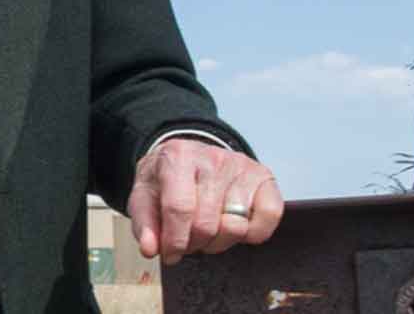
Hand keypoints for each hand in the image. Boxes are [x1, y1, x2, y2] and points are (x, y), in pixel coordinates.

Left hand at [125, 137, 282, 264]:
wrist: (188, 157)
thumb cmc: (166, 181)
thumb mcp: (144, 196)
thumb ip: (144, 224)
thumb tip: (150, 249)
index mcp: (178, 157)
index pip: (179, 208)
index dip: (174, 240)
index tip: (169, 255)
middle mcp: (213, 157)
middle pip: (206, 223)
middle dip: (194, 244)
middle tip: (187, 242)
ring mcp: (242, 166)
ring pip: (236, 226)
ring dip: (219, 242)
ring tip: (206, 232)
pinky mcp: (264, 176)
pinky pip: (269, 217)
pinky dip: (253, 233)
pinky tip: (234, 226)